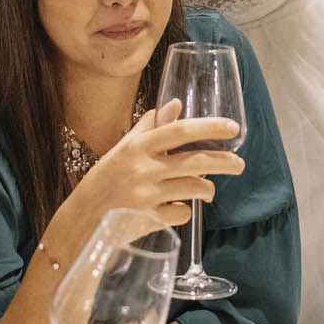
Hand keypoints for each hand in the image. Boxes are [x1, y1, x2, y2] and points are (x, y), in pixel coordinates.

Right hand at [53, 101, 242, 238]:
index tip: (233, 128)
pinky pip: (182, 214)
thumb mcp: (124, 148)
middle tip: (239, 165)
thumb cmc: (106, 179)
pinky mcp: (150, 220)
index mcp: (138, 147)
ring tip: (209, 189)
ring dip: (207, 189)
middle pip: (196, 161)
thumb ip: (150, 126)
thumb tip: (175, 104)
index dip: (209, 127)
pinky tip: (178, 208)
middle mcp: (144, 169)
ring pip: (194, 188)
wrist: (83, 219)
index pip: (180, 131)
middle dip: (224, 162)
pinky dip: (184, 211)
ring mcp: (147, 196)